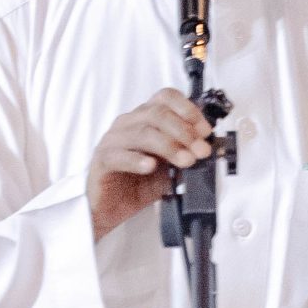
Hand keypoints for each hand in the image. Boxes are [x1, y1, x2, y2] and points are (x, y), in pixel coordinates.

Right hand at [87, 89, 210, 240]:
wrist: (108, 209)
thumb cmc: (134, 186)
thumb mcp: (167, 170)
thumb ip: (183, 156)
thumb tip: (205, 149)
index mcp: (143, 119)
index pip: (165, 98)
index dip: (188, 110)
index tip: (205, 131)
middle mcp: (127, 124)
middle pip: (158, 114)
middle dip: (185, 132)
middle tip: (200, 151)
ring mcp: (112, 141)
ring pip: (143, 133)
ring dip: (169, 146)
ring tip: (186, 161)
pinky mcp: (102, 161)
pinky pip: (119, 155)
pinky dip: (137, 159)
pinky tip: (151, 166)